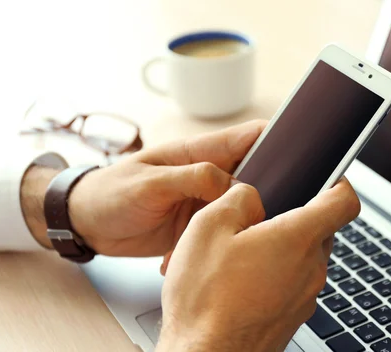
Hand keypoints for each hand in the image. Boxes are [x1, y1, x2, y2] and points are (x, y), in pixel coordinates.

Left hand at [57, 120, 265, 259]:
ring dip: (239, 224)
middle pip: (257, 174)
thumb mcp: (150, 182)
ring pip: (242, 207)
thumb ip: (193, 178)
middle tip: (268, 211)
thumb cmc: (111, 192)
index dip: (279, 137)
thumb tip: (232, 185)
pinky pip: (222, 230)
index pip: (250, 136)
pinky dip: (217, 243)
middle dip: (269, 191)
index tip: (302, 152)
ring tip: (232, 237)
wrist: (88, 223)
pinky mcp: (200, 222)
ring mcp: (206, 199)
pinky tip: (200, 254)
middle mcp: (210, 173)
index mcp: (201, 152)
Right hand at [155, 178, 359, 351]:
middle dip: (296, 218)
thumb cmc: (205, 301)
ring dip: (282, 249)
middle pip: (322, 229)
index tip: (329, 178)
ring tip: (242, 254)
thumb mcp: (208, 227)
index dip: (339, 183)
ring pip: (305, 258)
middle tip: (261, 218)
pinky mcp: (293, 316)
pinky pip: (293, 283)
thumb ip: (238, 198)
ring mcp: (305, 297)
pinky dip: (276, 275)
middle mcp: (311, 269)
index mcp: (298, 239)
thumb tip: (251, 197)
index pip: (344, 202)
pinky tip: (241, 281)